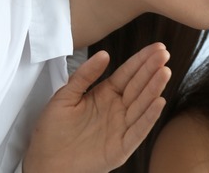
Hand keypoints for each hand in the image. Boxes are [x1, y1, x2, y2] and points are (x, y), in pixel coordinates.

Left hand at [23, 42, 170, 172]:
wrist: (44, 164)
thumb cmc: (52, 133)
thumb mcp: (64, 97)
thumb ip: (84, 76)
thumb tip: (104, 54)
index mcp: (105, 95)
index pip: (128, 73)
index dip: (142, 60)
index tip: (157, 47)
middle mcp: (117, 109)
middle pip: (138, 86)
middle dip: (152, 69)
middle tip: (164, 54)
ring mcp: (121, 127)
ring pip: (142, 105)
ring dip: (154, 88)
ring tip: (164, 72)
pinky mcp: (122, 147)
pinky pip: (138, 130)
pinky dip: (149, 117)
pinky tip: (158, 102)